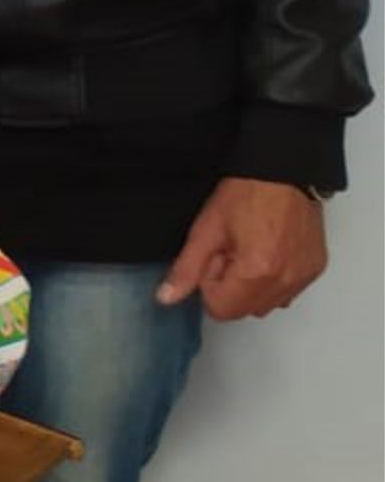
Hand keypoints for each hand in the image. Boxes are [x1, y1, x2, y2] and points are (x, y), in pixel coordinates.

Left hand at [159, 177, 327, 319]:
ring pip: (266, 304)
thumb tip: (167, 297)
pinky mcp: (315, 269)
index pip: (221, 310)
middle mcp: (285, 281)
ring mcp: (304, 277)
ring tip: (250, 250)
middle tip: (231, 252)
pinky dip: (272, 281)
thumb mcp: (205, 230)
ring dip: (252, 287)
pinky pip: (287, 292)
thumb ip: (186, 269)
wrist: (284, 171)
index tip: (213, 259)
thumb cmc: (247, 194)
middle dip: (230, 288)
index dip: (209, 286)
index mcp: (256, 273)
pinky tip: (267, 252)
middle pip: (244, 310)